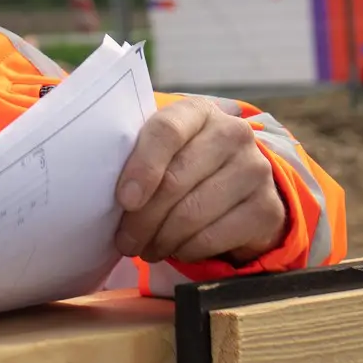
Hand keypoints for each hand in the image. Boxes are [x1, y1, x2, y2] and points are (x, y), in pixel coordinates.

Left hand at [113, 97, 288, 264]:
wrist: (241, 187)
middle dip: (142, 219)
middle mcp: (233, 133)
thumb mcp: (163, 149)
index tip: (124, 200)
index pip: (166, 131)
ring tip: (146, 248)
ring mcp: (256, 170)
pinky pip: (215, 237)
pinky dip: (188, 250)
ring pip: (193, 214)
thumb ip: (137, 154)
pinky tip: (177, 249)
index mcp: (198, 111)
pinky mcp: (267, 208)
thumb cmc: (184, 163)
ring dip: (161, 240)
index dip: (142, 167)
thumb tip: (94, 184)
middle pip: (175, 181)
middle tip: (125, 241)